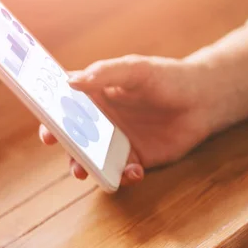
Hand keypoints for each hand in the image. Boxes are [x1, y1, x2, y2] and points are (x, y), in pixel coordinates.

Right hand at [39, 54, 211, 185]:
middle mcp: (100, 121)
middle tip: (63, 153)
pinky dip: (123, 177)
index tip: (45, 129)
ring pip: (91, 160)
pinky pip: (120, 174)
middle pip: (72, 138)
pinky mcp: (134, 160)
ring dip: (85, 168)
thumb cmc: (166, 77)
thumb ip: (104, 73)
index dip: (49, 117)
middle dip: (64, 149)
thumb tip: (70, 82)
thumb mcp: (135, 70)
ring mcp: (115, 142)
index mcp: (94, 96)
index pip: (63, 105)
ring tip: (86, 171)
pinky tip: (134, 172)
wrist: (202, 100)